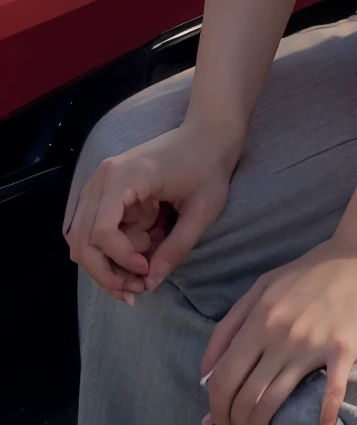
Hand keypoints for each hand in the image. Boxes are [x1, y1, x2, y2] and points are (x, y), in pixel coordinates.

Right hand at [64, 120, 238, 300]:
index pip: (101, 230)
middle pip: (82, 239)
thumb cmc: (208, 167)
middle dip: (107, 271)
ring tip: (140, 272)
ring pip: (81, 238)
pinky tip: (136, 255)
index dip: (120, 259)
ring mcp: (100, 182)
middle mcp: (104, 177)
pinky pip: (91, 229)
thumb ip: (175, 249)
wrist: (207, 135)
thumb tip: (149, 283)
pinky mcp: (104, 190)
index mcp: (127, 176)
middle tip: (136, 289)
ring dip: (105, 263)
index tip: (147, 270)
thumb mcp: (202, 211)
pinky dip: (107, 249)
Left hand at [199, 240, 356, 424]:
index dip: (216, 411)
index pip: (222, 378)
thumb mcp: (265, 285)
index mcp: (258, 316)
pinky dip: (323, 423)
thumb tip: (206, 374)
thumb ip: (232, 324)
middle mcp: (279, 332)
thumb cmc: (314, 269)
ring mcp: (311, 342)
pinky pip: (330, 394)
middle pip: (243, 397)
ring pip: (273, 402)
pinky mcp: (343, 348)